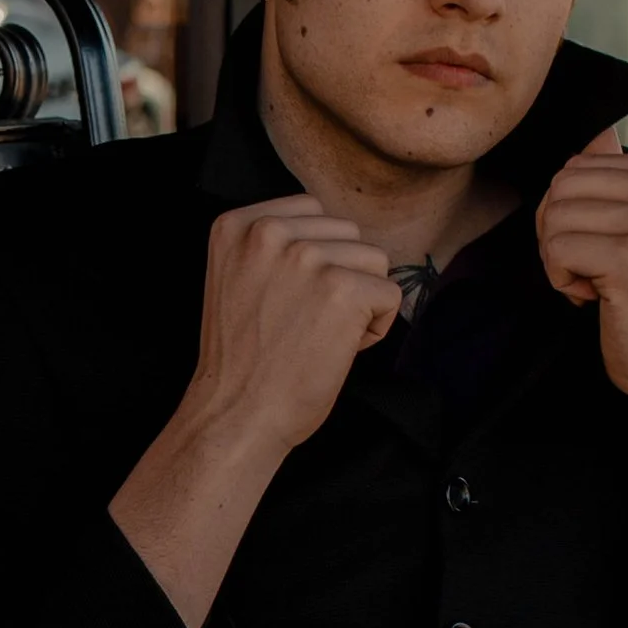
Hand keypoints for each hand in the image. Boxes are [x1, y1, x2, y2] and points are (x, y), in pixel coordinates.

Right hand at [110, 197, 400, 627]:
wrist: (237, 415)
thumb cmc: (244, 359)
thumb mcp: (239, 278)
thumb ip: (275, 246)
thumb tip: (342, 235)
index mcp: (237, 224)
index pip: (313, 212)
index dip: (315, 259)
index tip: (286, 299)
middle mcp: (269, 231)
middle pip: (348, 233)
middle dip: (341, 276)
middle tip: (302, 322)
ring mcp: (306, 257)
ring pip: (374, 260)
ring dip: (361, 300)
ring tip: (319, 334)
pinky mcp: (342, 288)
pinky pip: (391, 294)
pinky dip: (376, 328)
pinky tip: (338, 349)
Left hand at [538, 132, 627, 574]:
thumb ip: (619, 179)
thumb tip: (597, 132)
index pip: (577, 166)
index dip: (571, 214)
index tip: (607, 250)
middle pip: (560, 185)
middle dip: (558, 233)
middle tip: (593, 270)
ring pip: (553, 217)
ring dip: (559, 260)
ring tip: (599, 285)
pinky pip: (556, 250)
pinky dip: (562, 281)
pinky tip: (597, 300)